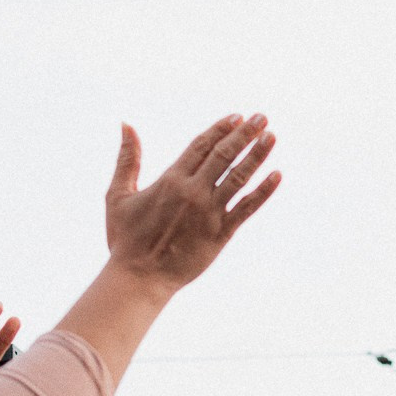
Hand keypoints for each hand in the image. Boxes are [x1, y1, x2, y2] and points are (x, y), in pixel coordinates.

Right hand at [104, 115, 280, 294]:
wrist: (140, 278)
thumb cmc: (126, 239)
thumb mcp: (118, 195)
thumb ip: (127, 159)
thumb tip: (126, 124)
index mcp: (170, 180)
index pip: (201, 146)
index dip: (221, 129)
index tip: (237, 117)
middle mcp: (193, 192)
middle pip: (224, 155)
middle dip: (244, 134)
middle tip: (262, 118)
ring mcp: (209, 213)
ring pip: (239, 177)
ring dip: (257, 156)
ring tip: (271, 137)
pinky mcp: (221, 234)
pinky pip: (247, 208)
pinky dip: (263, 191)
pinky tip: (277, 175)